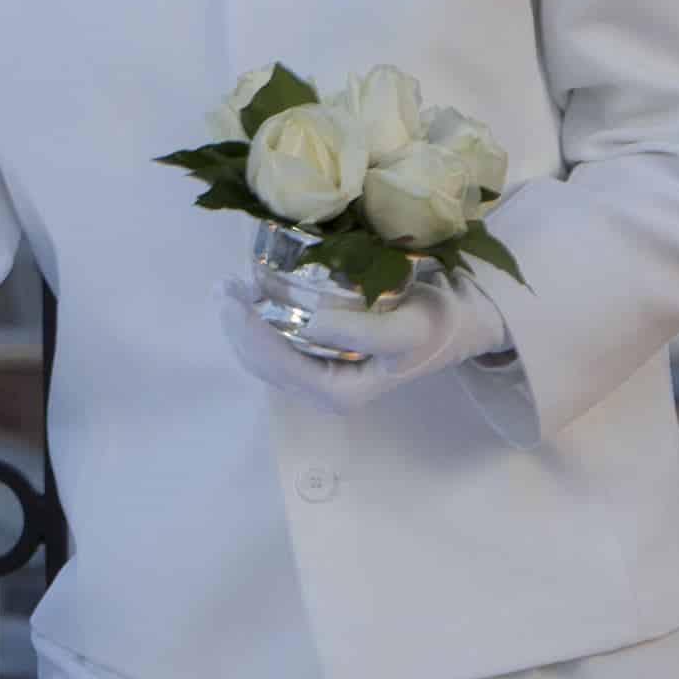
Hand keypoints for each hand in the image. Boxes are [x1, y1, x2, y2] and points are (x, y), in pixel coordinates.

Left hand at [221, 257, 507, 411]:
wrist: (457, 326)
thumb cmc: (433, 327)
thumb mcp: (404, 329)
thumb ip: (359, 331)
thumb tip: (308, 322)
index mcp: (341, 393)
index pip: (280, 366)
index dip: (251, 335)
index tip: (232, 299)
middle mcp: (325, 392)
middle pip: (264, 364)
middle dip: (237, 327)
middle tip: (221, 286)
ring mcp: (320, 376)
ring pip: (264, 356)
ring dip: (241, 324)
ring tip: (227, 287)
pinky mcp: (320, 358)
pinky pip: (277, 345)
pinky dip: (257, 321)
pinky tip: (249, 294)